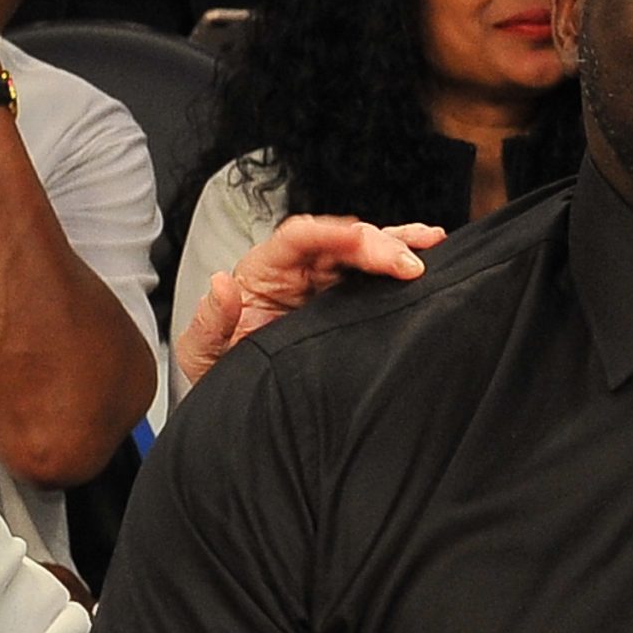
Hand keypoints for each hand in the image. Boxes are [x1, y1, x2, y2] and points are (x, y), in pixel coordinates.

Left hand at [173, 214, 444, 387]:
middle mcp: (296, 270)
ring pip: (362, 253)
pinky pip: (371, 279)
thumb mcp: (202, 351)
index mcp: (263, 271)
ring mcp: (322, 285)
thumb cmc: (219, 369)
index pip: (297, 237)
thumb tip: (221, 286)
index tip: (359, 238)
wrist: (238, 401)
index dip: (329, 232)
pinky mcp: (342, 304)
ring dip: (395, 246)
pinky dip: (397, 266)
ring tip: (430, 244)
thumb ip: (210, 322)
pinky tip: (428, 259)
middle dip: (376, 244)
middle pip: (340, 241)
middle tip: (409, 260)